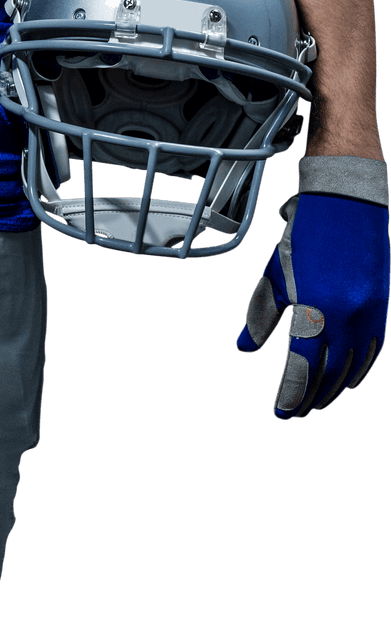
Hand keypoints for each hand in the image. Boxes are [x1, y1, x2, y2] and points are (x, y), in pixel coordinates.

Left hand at [238, 192, 388, 417]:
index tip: (280, 412)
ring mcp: (368, 313)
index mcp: (314, 308)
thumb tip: (243, 348)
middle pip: (327, 372)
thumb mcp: (274, 275)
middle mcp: (346, 316)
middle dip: (309, 396)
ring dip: (332, 389)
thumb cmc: (301, 238)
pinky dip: (358, 369)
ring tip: (314, 403)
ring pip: (352, 366)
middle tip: (293, 413)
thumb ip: (259, 316)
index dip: (290, 393)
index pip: (301, 366)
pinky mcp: (381, 307)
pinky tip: (346, 382)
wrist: (345, 205)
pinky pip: (372, 349)